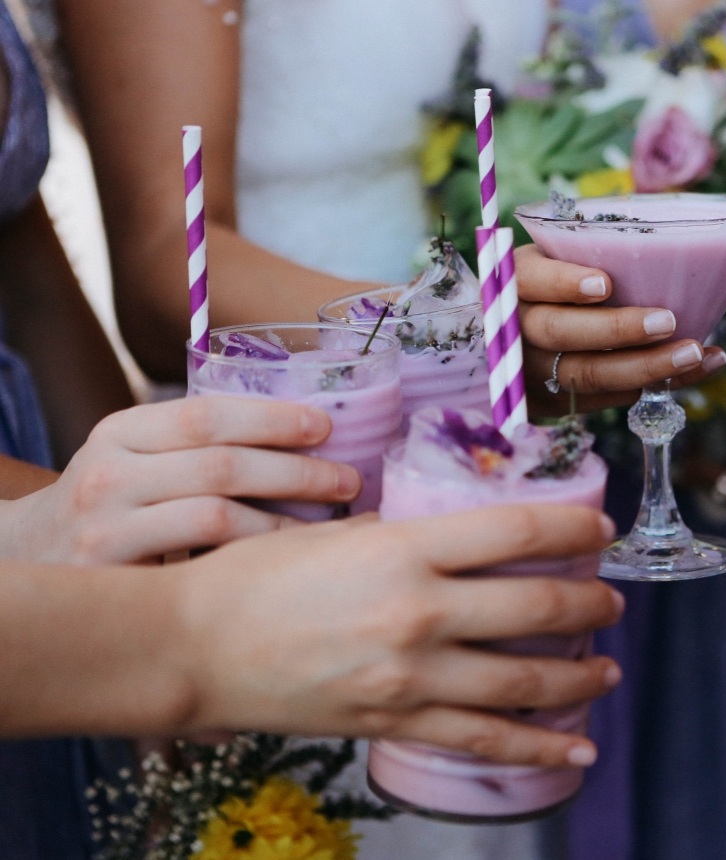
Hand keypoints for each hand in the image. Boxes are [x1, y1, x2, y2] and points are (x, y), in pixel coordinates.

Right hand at [0, 397, 360, 563]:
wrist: (28, 562)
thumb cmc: (112, 507)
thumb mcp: (137, 461)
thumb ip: (197, 447)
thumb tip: (309, 432)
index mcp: (122, 431)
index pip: (205, 414)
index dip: (272, 417)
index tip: (326, 425)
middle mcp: (110, 472)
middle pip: (221, 464)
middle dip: (297, 472)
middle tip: (349, 481)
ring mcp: (107, 527)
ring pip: (216, 516)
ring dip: (286, 522)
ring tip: (333, 526)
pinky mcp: (114, 576)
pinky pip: (201, 563)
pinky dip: (255, 559)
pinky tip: (290, 563)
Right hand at [181, 505, 623, 767]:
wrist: (193, 650)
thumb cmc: (256, 578)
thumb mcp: (342, 535)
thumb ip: (410, 536)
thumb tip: (467, 538)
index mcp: (404, 551)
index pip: (517, 534)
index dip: (574, 531)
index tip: (602, 531)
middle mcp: (418, 615)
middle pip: (537, 609)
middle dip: (591, 604)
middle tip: (613, 599)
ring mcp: (410, 678)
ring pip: (525, 682)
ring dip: (581, 676)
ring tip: (611, 671)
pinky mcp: (396, 723)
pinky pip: (483, 741)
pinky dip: (539, 748)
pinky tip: (580, 747)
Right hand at [515, 244, 725, 415]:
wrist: (518, 344)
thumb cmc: (556, 286)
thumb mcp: (554, 260)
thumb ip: (589, 252)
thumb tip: (664, 232)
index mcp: (513, 282)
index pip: (531, 281)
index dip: (564, 284)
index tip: (604, 284)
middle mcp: (515, 331)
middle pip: (559, 333)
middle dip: (616, 329)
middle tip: (667, 321)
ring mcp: (533, 373)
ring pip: (587, 375)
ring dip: (646, 366)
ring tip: (694, 351)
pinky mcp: (556, 403)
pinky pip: (608, 398)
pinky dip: (658, 384)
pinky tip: (698, 368)